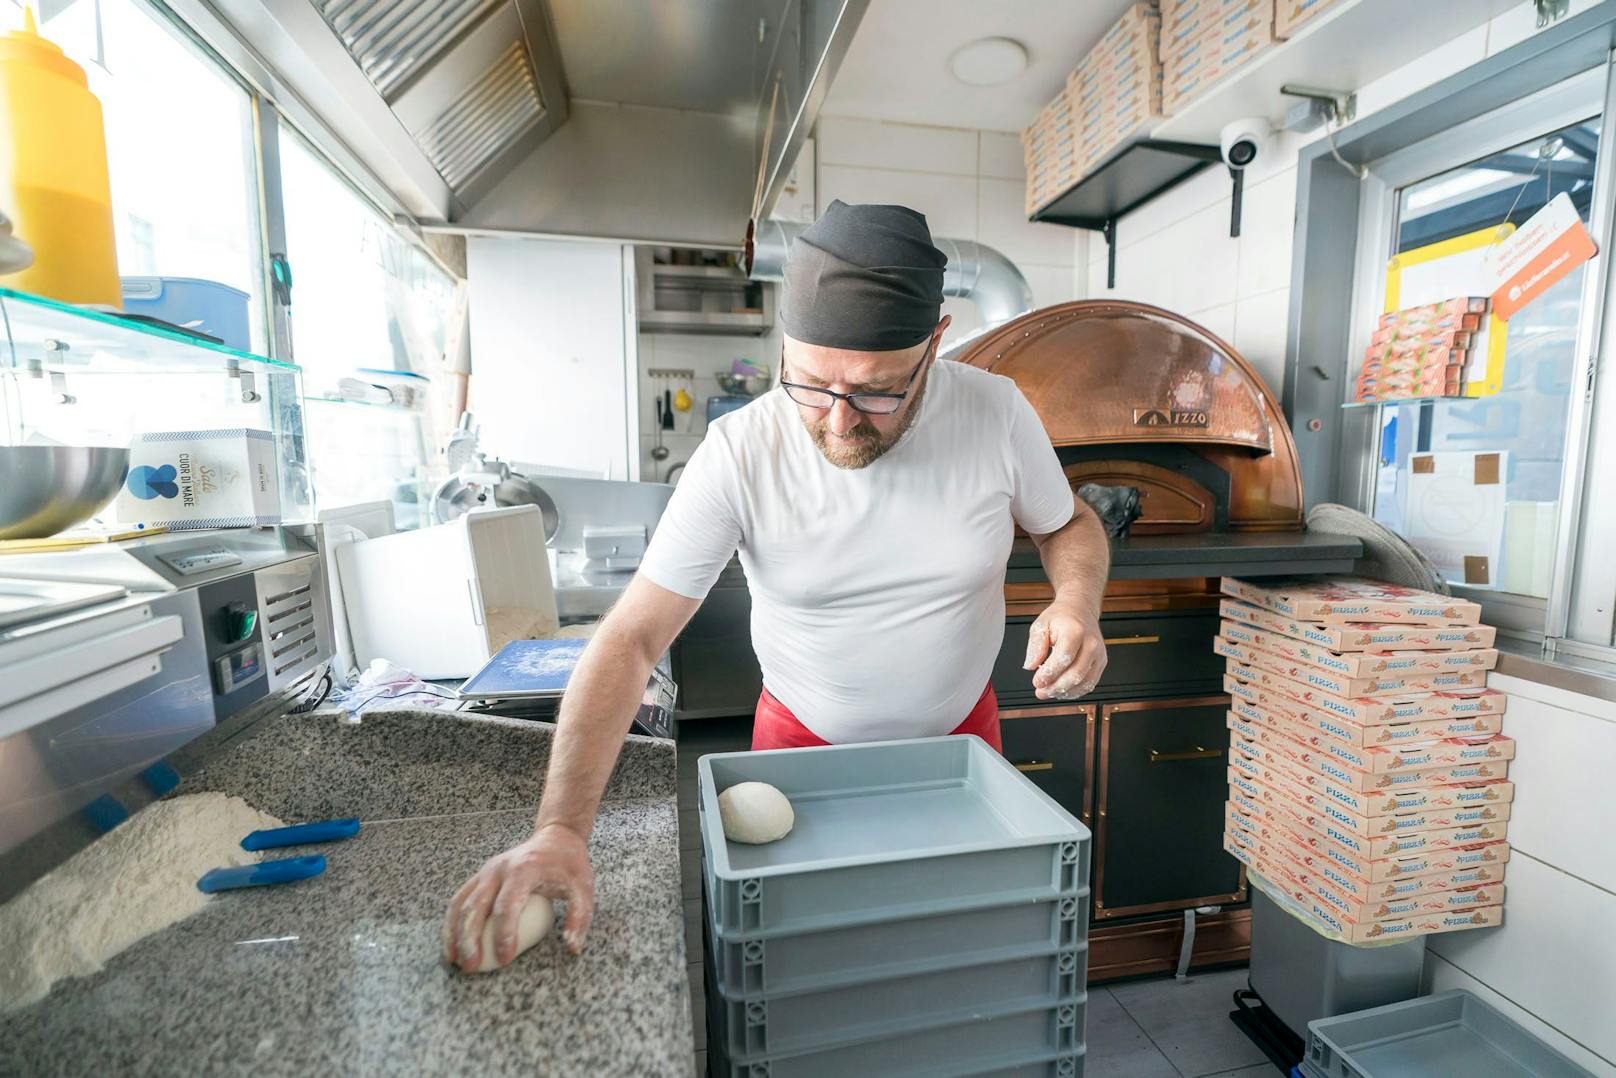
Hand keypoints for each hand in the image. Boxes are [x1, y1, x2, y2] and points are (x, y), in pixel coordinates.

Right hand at [443, 822, 594, 971]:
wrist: (555, 836)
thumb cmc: (569, 864)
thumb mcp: (584, 886)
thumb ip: (579, 916)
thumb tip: (571, 947)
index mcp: (524, 870)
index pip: (507, 905)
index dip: (503, 933)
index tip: (504, 958)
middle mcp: (499, 869)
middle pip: (476, 906)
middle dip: (470, 938)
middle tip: (471, 966)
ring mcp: (486, 872)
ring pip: (461, 903)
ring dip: (454, 933)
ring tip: (453, 960)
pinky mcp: (480, 877)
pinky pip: (460, 900)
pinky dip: (452, 923)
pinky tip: (451, 945)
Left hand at [1023, 601, 1106, 700]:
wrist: (1080, 610)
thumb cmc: (1060, 618)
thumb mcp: (1041, 624)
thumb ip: (1035, 645)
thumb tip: (1030, 665)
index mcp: (1075, 631)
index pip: (1064, 658)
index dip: (1049, 674)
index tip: (1037, 681)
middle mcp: (1091, 643)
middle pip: (1076, 674)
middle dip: (1056, 687)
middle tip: (1041, 692)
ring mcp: (1099, 655)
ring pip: (1085, 683)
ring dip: (1065, 692)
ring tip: (1049, 692)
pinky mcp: (1101, 663)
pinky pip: (1090, 683)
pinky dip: (1075, 691)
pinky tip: (1062, 691)